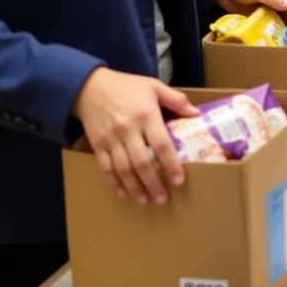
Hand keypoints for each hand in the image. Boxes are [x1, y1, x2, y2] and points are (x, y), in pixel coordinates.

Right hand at [72, 68, 197, 204]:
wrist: (91, 87)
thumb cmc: (127, 86)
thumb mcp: (154, 86)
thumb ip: (176, 100)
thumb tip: (196, 113)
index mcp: (146, 114)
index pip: (161, 144)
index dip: (171, 164)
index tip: (178, 180)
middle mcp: (128, 129)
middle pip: (142, 162)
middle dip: (153, 183)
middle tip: (163, 198)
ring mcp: (111, 138)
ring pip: (123, 169)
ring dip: (135, 187)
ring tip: (146, 200)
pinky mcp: (97, 144)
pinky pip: (105, 168)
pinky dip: (114, 183)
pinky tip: (123, 193)